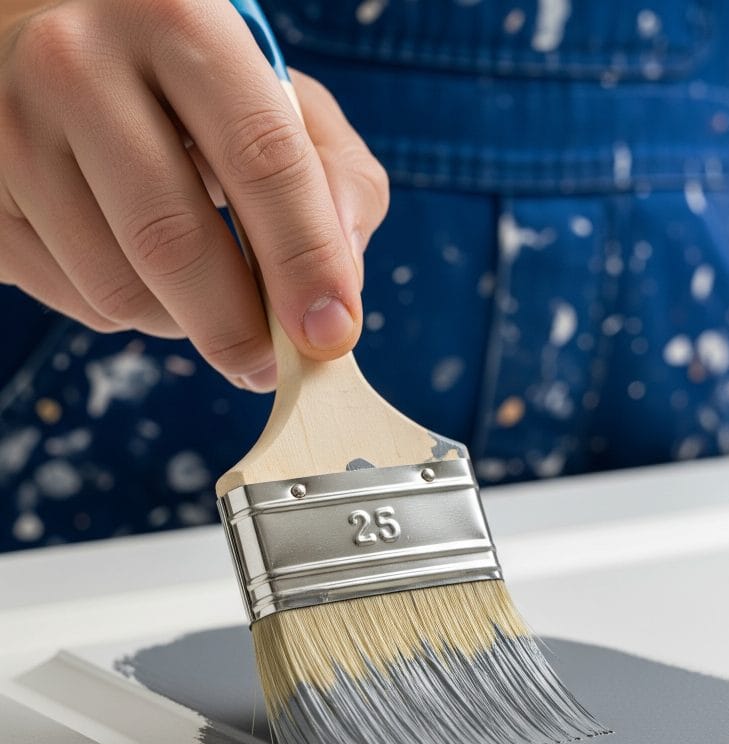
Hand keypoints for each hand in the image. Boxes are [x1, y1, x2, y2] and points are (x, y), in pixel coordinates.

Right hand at [0, 0, 387, 390]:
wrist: (48, 39)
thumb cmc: (191, 82)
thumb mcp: (282, 98)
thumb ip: (336, 180)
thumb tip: (336, 290)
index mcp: (176, 17)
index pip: (261, 160)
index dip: (305, 261)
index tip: (330, 333)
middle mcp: (74, 61)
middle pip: (174, 241)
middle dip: (240, 329)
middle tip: (273, 363)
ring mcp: (7, 127)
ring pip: (119, 290)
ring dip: (185, 324)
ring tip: (206, 293)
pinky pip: (75, 301)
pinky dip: (130, 313)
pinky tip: (141, 267)